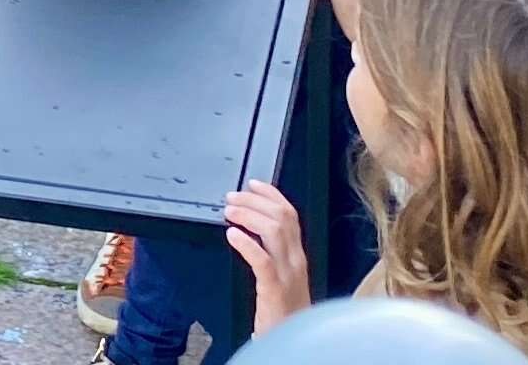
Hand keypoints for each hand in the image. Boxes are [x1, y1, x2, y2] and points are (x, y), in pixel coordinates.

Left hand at [221, 181, 312, 334]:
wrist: (292, 343)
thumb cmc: (283, 312)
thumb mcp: (283, 277)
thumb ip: (272, 253)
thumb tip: (249, 227)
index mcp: (297, 256)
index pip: (290, 215)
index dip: (271, 194)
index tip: (253, 183)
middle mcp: (296, 261)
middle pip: (282, 217)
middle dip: (255, 200)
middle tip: (232, 197)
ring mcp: (287, 275)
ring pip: (274, 231)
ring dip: (248, 215)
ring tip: (230, 211)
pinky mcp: (274, 290)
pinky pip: (262, 260)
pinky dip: (246, 243)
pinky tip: (232, 235)